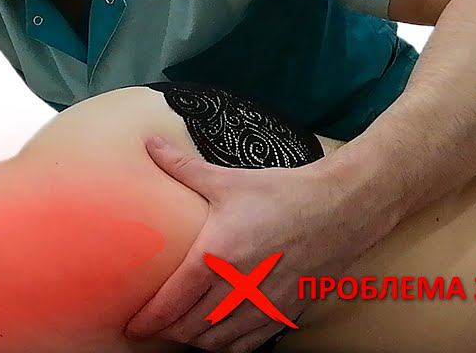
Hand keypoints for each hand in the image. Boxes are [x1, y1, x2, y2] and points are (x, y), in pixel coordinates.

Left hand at [124, 135, 381, 352]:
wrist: (342, 207)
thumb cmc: (282, 192)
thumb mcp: (227, 179)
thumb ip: (182, 167)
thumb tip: (149, 143)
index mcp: (219, 254)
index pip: (173, 301)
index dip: (149, 320)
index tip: (134, 327)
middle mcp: (240, 285)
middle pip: (192, 328)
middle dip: (168, 332)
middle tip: (152, 327)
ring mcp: (265, 303)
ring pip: (220, 341)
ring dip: (196, 341)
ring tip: (180, 331)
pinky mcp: (286, 311)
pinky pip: (250, 344)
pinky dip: (228, 346)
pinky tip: (218, 336)